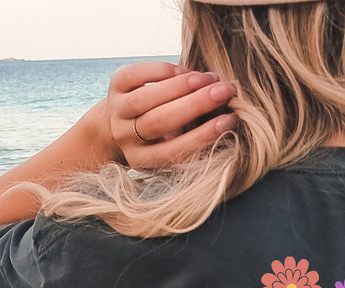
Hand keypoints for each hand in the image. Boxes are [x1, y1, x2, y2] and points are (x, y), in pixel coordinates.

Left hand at [101, 60, 237, 168]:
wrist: (118, 122)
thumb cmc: (158, 137)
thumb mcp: (172, 145)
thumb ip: (193, 136)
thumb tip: (228, 115)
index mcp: (143, 160)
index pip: (174, 151)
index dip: (202, 136)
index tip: (229, 121)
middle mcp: (126, 137)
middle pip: (160, 121)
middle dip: (196, 104)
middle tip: (224, 92)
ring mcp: (117, 111)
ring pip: (148, 97)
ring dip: (182, 85)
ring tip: (209, 79)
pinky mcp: (114, 85)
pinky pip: (138, 74)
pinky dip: (165, 70)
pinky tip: (186, 71)